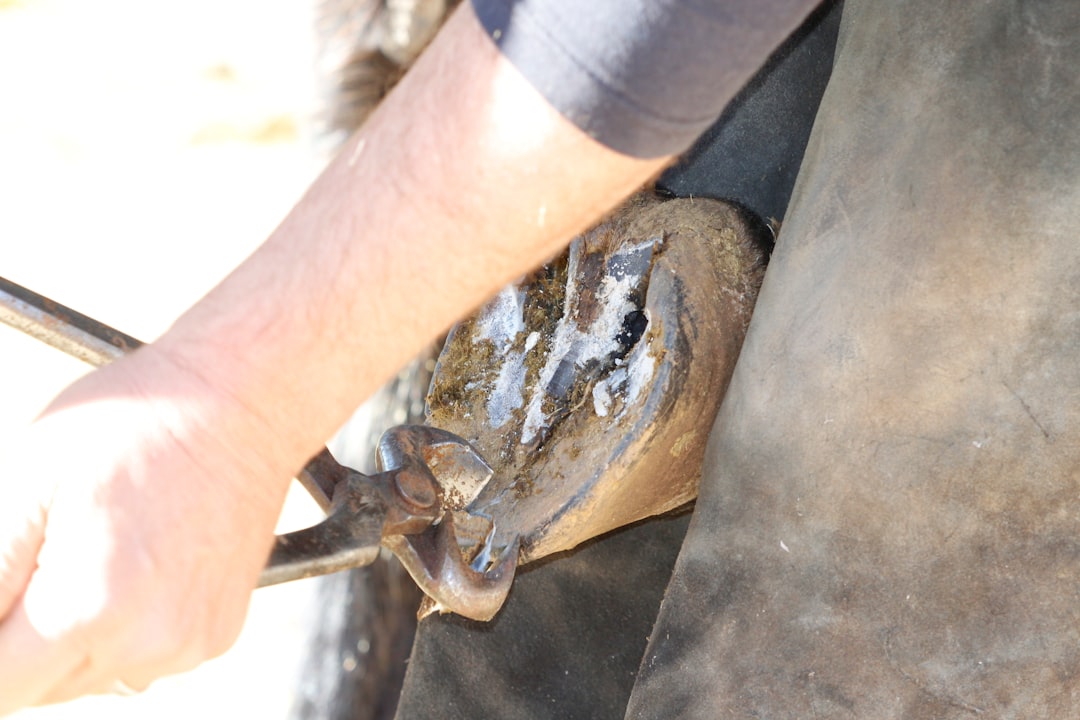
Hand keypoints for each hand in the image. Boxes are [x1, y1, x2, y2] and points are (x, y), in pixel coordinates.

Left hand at [0, 348, 293, 712]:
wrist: (243, 400)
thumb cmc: (139, 421)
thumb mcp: (26, 480)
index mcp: (93, 608)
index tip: (5, 585)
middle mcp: (150, 643)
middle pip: (36, 690)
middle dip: (15, 638)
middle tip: (40, 551)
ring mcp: (190, 644)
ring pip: (87, 678)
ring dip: (65, 638)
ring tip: (88, 551)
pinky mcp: (216, 635)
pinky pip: (137, 660)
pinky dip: (118, 628)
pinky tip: (128, 564)